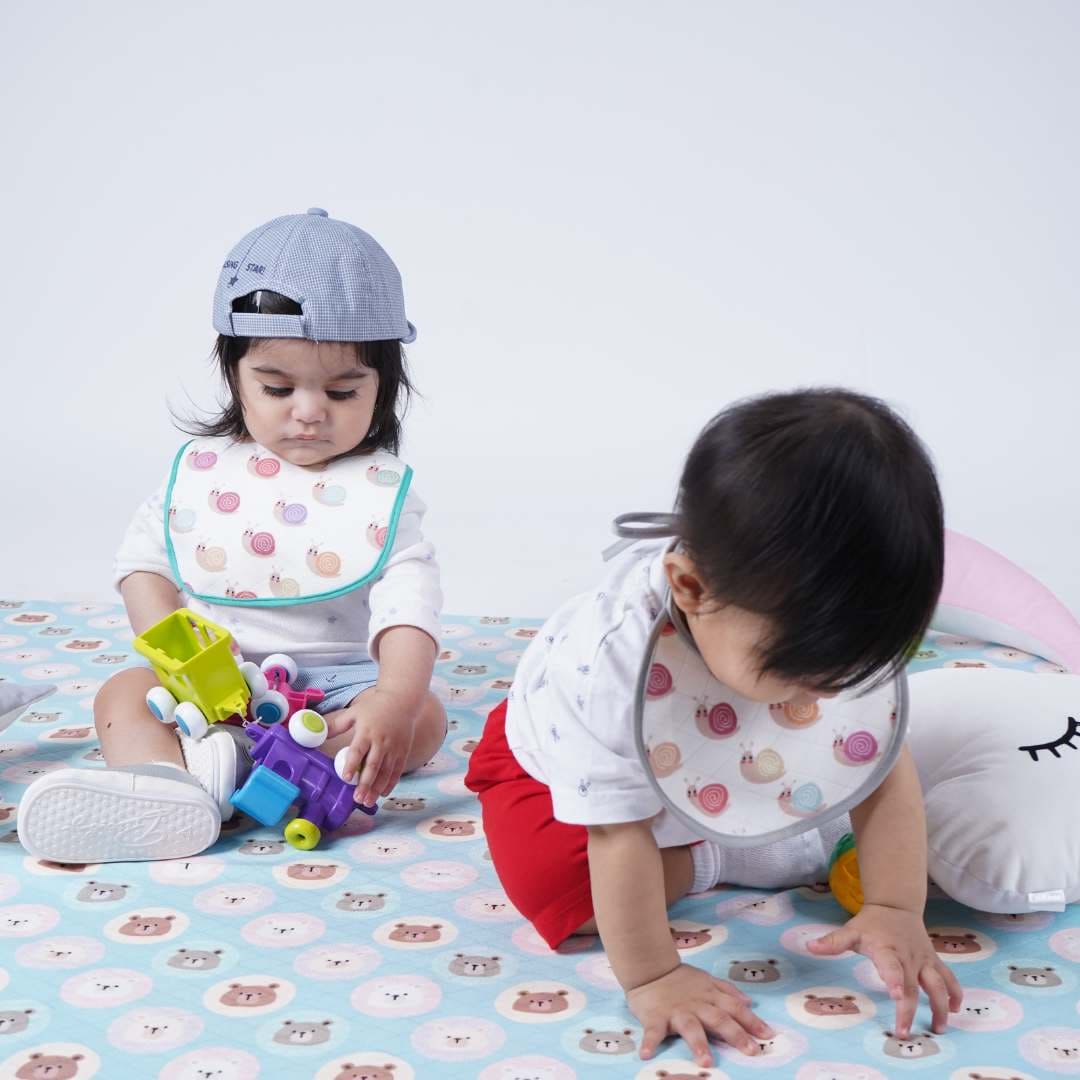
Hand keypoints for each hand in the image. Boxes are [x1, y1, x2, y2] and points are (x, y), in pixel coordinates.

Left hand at [330, 689, 420, 806]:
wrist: (402, 700)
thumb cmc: (376, 706)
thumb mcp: (354, 712)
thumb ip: (337, 725)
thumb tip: (318, 731)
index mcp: (367, 731)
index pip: (358, 750)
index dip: (351, 764)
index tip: (346, 777)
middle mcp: (381, 741)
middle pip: (373, 766)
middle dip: (365, 784)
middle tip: (357, 798)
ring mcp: (394, 748)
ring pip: (385, 772)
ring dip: (377, 788)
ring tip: (367, 801)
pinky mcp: (403, 751)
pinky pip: (397, 771)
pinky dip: (390, 783)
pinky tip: (382, 793)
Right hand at [627, 962, 774, 1066]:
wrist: (650, 968)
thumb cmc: (681, 980)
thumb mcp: (707, 980)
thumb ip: (727, 991)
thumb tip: (749, 1002)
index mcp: (710, 996)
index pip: (735, 1008)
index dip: (752, 1021)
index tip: (768, 1034)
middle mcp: (697, 1005)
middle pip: (719, 1019)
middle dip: (735, 1034)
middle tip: (751, 1051)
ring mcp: (677, 1011)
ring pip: (690, 1027)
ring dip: (698, 1044)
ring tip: (706, 1062)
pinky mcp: (655, 1017)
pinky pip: (653, 1031)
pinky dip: (649, 1042)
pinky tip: (646, 1054)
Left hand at [807, 904, 962, 1034]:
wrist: (896, 905)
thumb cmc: (871, 923)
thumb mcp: (851, 931)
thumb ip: (832, 942)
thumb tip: (809, 946)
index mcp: (886, 949)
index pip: (891, 966)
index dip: (895, 980)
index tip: (897, 996)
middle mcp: (908, 957)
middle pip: (914, 985)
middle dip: (910, 1009)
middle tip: (904, 1032)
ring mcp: (924, 960)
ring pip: (938, 984)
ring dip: (941, 1006)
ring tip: (938, 1028)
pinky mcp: (934, 961)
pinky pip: (949, 978)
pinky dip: (955, 993)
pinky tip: (956, 1010)